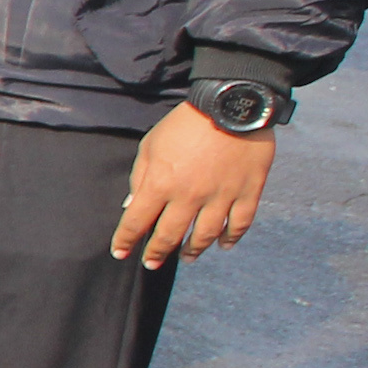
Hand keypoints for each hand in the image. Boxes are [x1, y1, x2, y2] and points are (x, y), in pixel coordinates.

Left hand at [112, 103, 272, 268]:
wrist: (230, 103)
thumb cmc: (185, 123)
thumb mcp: (151, 144)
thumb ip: (139, 177)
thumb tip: (131, 207)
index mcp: (161, 183)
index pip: (137, 222)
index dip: (125, 240)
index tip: (120, 252)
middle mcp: (189, 196)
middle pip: (170, 236)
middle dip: (156, 253)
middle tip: (150, 263)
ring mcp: (221, 196)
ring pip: (205, 236)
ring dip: (193, 250)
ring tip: (186, 258)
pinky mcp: (248, 192)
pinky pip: (240, 224)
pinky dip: (231, 238)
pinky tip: (223, 246)